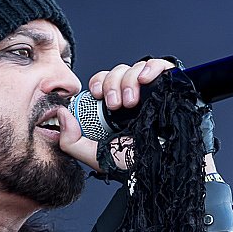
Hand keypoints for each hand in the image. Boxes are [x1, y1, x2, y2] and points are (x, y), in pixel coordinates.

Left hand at [57, 57, 176, 170]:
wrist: (162, 166)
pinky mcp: (171, 85)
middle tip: (115, 105)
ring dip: (128, 82)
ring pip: (134, 68)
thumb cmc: (134, 163)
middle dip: (112, 84)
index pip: (104, 82)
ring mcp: (152, 90)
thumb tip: (62, 114)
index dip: (98, 83)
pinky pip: (159, 65)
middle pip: (117, 72)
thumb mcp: (96, 156)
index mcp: (117, 109)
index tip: (97, 95)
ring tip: (132, 103)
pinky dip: (150, 68)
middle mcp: (134, 97)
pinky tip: (146, 80)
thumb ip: (71, 141)